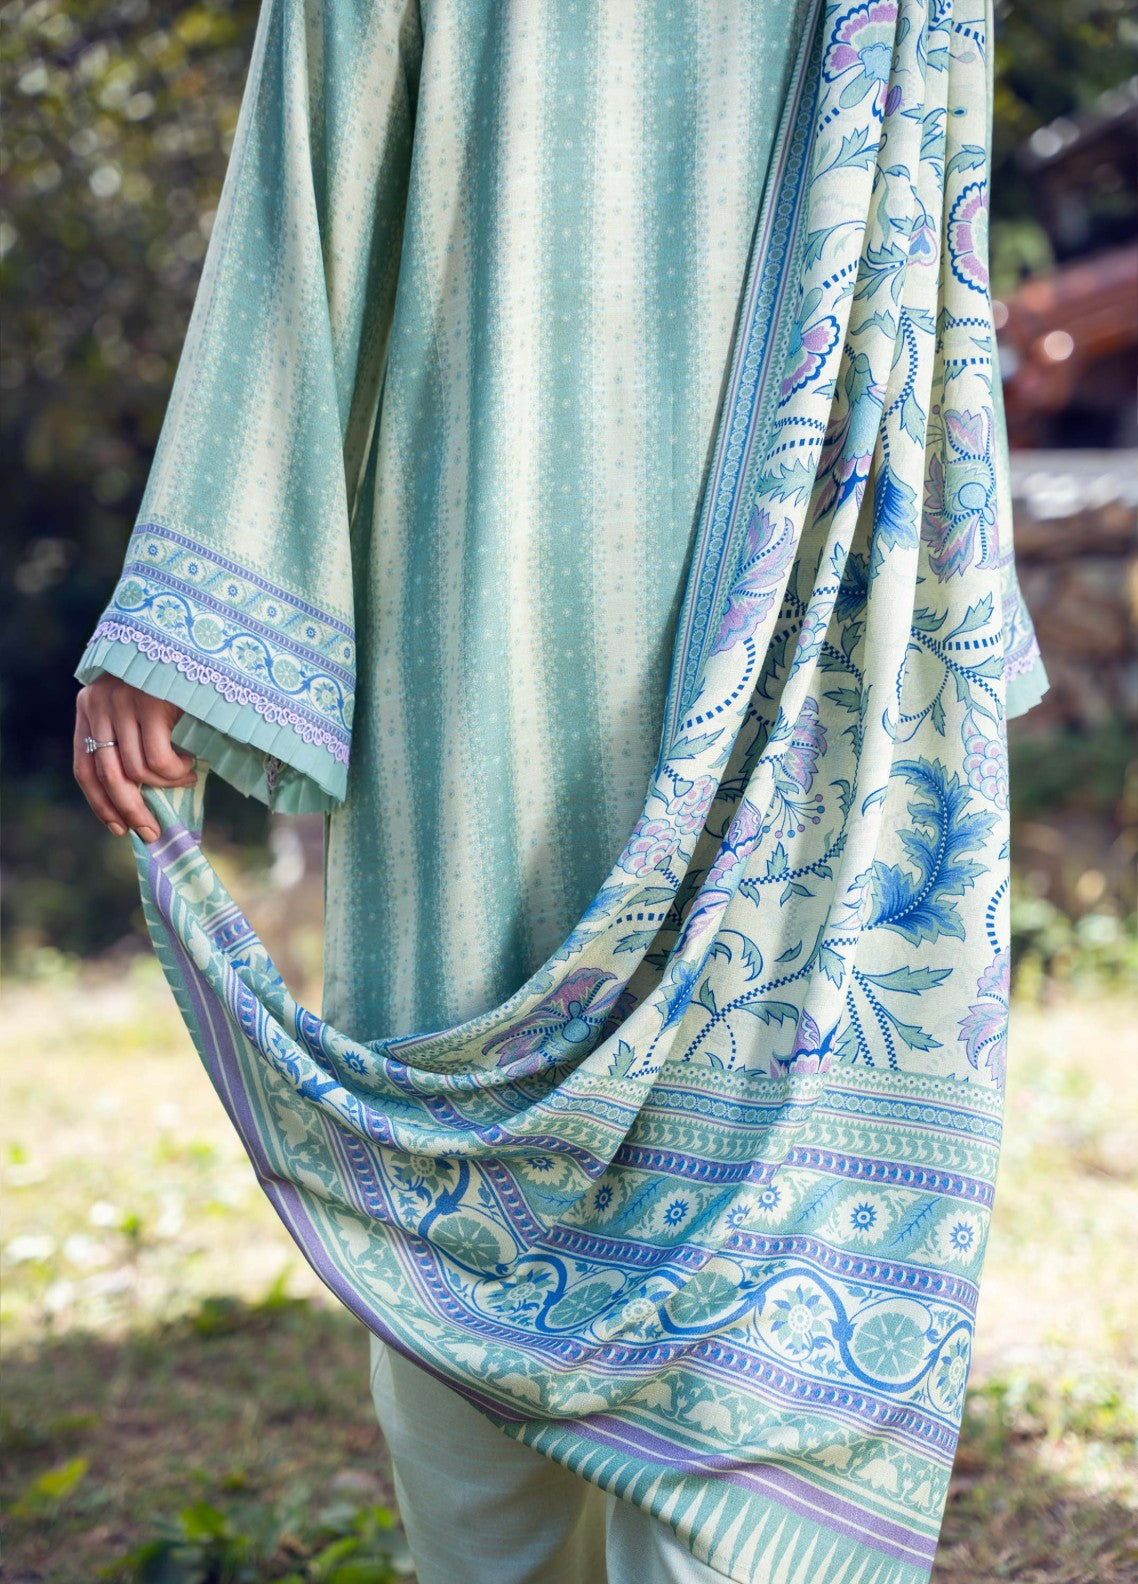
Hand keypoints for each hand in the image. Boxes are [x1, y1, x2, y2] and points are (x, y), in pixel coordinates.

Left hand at [74, 675, 197, 841]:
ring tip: (186, 779)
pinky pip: (158, 760)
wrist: (197, 643)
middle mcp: (99, 703)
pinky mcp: (150, 704)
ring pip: (136, 772)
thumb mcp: (140, 710)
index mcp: (90, 706)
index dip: (99, 803)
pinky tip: (191, 766)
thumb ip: (129, 741)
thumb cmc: (176, 683)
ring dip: (165, 787)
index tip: (118, 828)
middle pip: (107, 775)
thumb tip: (137, 801)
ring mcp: (123, 702)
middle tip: (151, 831)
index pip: (84, 766)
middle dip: (130, 810)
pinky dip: (176, 773)